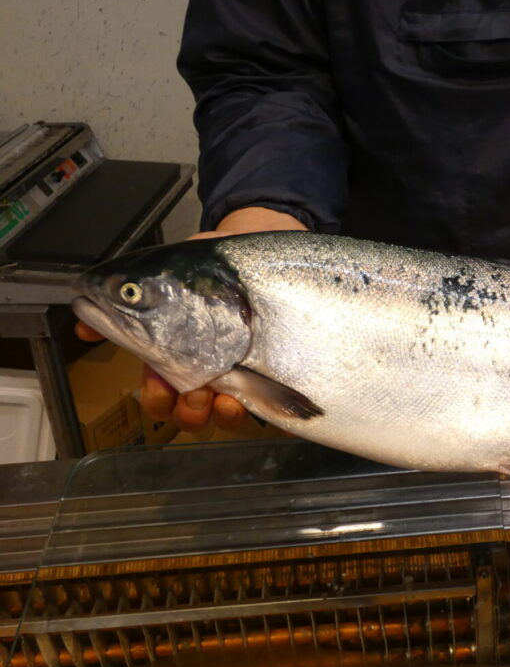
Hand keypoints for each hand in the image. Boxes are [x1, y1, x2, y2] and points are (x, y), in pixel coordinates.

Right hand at [75, 206, 306, 431]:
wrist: (256, 250)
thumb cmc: (212, 267)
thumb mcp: (167, 272)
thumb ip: (125, 294)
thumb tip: (82, 314)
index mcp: (175, 356)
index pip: (158, 393)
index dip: (157, 398)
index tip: (160, 387)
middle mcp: (203, 373)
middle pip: (185, 412)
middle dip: (185, 410)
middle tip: (193, 392)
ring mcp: (236, 379)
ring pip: (217, 416)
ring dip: (215, 414)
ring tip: (220, 398)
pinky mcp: (269, 379)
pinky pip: (257, 409)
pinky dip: (248, 410)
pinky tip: (243, 398)